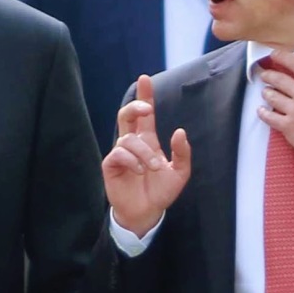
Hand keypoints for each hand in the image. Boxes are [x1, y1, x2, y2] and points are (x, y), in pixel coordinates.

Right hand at [103, 75, 191, 236]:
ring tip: (153, 168)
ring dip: (144, 152)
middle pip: (126, 116)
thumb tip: (179, 131)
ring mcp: (120, 154)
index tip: (145, 79)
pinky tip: (139, 171)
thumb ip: (182, 152)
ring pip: (128, 140)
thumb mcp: (180, 173)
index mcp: (148, 141)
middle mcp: (132, 144)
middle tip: (146, 109)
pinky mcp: (111, 165)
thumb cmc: (160, 192)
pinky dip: (131, 161)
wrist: (147, 213)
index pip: (145, 115)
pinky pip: (118, 154)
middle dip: (135, 108)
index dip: (145, 96)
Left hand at [257, 50, 293, 161]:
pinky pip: (269, 117)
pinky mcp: (288, 127)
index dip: (283, 57)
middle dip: (269, 75)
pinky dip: (263, 112)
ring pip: (272, 96)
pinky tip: (261, 111)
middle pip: (280, 79)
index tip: (274, 55)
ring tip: (265, 92)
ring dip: (266, 92)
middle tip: (265, 75)